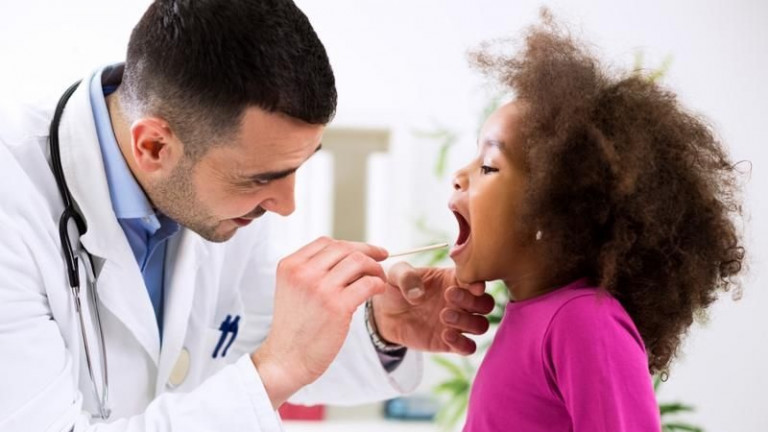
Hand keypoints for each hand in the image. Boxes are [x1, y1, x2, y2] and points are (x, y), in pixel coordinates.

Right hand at [251, 237, 387, 408]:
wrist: (285, 360)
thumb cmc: (294, 329)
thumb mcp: (293, 290)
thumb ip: (313, 272)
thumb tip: (350, 259)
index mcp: (290, 266)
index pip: (326, 242)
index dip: (351, 244)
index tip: (366, 251)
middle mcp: (303, 272)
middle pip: (344, 248)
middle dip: (367, 252)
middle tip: (381, 261)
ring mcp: (320, 288)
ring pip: (358, 261)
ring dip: (374, 268)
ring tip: (379, 279)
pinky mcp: (337, 306)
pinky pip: (367, 283)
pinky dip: (378, 284)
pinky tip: (378, 291)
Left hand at [372, 263, 494, 354]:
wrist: (384, 315)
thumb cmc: (395, 289)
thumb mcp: (395, 274)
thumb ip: (406, 276)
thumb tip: (418, 294)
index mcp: (453, 280)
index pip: (476, 280)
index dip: (478, 282)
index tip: (471, 285)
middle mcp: (461, 302)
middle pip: (485, 303)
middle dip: (473, 301)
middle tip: (449, 296)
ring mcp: (457, 323)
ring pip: (481, 325)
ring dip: (467, 321)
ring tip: (443, 316)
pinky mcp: (449, 343)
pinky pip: (468, 347)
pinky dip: (462, 343)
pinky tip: (445, 335)